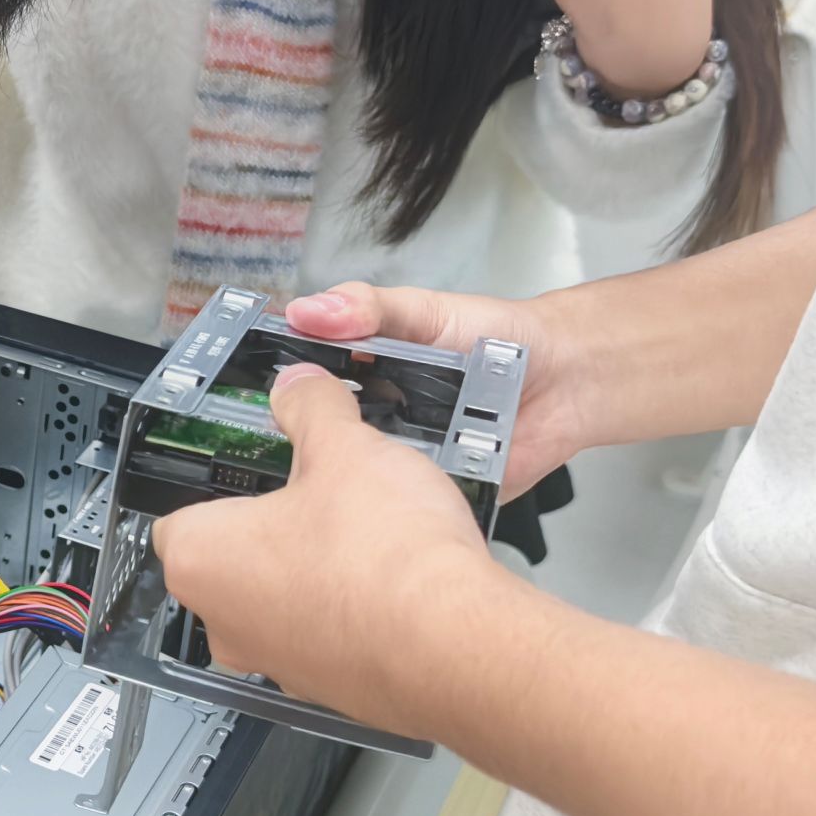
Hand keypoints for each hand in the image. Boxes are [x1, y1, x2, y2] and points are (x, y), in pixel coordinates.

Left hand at [152, 364, 508, 737]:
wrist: (456, 646)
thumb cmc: (387, 560)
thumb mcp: (345, 449)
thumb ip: (311, 408)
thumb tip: (299, 387)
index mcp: (201, 558)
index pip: (177, 512)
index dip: (217, 482)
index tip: (249, 466)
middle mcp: (224, 620)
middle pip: (228, 558)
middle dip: (270, 524)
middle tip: (316, 489)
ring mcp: (274, 661)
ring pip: (275, 600)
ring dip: (310, 568)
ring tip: (363, 530)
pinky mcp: (324, 688)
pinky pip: (322, 635)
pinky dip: (347, 608)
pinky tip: (390, 580)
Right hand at [284, 280, 583, 498]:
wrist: (567, 378)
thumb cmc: (496, 336)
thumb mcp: (423, 309)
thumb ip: (368, 308)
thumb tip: (307, 311)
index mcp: (359, 377)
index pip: (302, 389)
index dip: (274, 393)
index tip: (248, 392)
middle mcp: (373, 422)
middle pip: (322, 441)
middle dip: (307, 446)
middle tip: (290, 439)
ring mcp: (403, 461)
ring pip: (361, 481)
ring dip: (354, 479)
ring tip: (343, 472)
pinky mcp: (437, 494)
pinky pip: (411, 507)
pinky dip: (405, 505)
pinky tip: (391, 499)